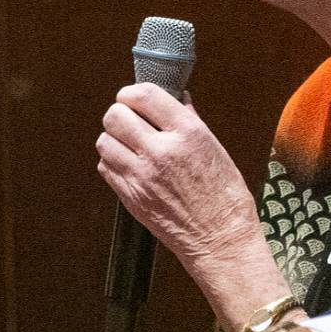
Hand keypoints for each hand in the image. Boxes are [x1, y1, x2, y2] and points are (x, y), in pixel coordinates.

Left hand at [97, 85, 284, 329]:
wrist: (220, 239)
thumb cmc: (225, 196)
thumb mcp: (215, 148)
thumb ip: (190, 121)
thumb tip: (177, 99)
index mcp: (188, 133)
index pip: (144, 95)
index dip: (132, 92)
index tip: (133, 98)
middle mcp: (161, 151)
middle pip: (115, 115)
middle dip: (120, 114)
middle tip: (130, 121)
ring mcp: (142, 175)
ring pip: (105, 140)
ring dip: (114, 138)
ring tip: (129, 145)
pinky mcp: (130, 196)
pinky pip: (105, 167)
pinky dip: (113, 162)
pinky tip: (130, 166)